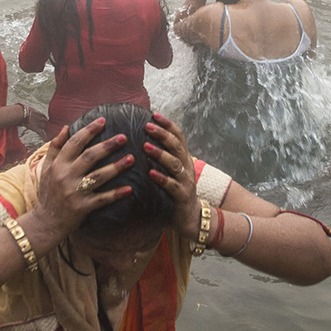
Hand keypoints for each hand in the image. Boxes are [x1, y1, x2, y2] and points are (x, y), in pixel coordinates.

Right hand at [23, 106, 49, 139]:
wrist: (22, 114)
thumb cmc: (23, 110)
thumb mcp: (29, 109)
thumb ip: (30, 111)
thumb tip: (26, 111)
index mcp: (39, 113)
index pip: (45, 117)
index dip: (45, 120)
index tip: (44, 122)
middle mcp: (41, 119)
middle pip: (46, 123)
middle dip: (46, 126)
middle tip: (46, 129)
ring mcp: (40, 124)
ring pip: (45, 128)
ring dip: (46, 132)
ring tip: (47, 135)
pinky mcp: (37, 129)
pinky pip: (42, 134)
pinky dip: (44, 137)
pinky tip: (45, 140)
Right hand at [23, 117, 132, 247]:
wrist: (46, 222)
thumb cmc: (48, 192)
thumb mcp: (46, 168)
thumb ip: (55, 147)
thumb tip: (66, 127)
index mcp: (58, 165)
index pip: (74, 143)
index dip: (89, 130)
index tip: (103, 120)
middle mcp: (66, 176)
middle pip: (89, 157)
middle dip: (107, 146)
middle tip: (123, 137)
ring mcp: (75, 192)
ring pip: (98, 176)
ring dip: (116, 167)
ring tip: (131, 158)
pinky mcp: (83, 207)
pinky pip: (103, 199)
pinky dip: (116, 194)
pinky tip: (129, 189)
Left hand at [144, 111, 200, 235]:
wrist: (189, 217)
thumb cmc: (174, 191)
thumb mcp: (171, 170)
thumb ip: (162, 155)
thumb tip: (141, 139)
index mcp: (183, 158)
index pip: (178, 136)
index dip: (167, 124)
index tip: (153, 114)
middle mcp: (186, 166)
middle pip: (177, 146)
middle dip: (162, 134)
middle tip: (147, 126)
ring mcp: (186, 181)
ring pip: (175, 164)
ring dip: (160, 154)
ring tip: (145, 147)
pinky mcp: (182, 196)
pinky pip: (172, 186)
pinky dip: (162, 178)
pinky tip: (150, 174)